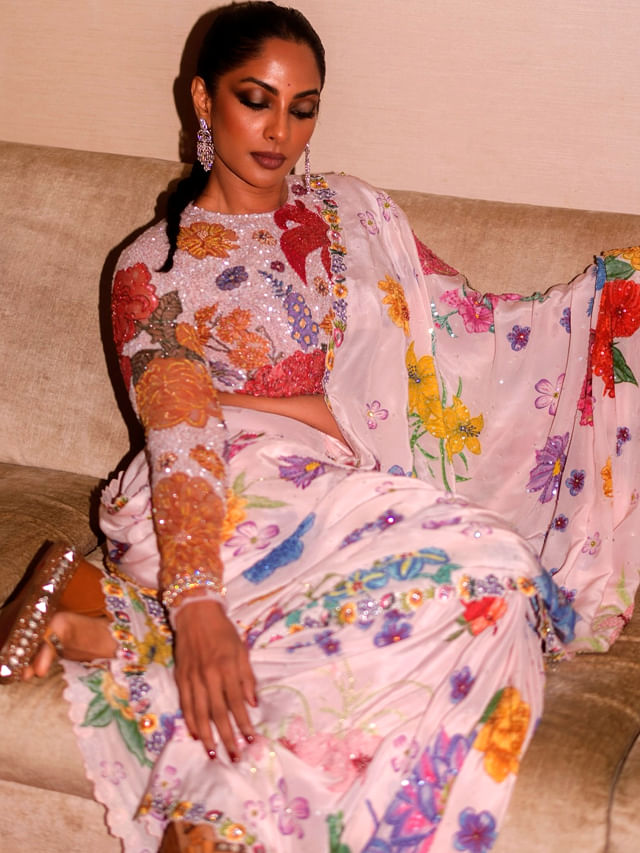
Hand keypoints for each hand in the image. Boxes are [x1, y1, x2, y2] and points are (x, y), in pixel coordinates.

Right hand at [172, 598, 256, 760]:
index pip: (237, 703)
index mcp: (226, 668)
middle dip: (227, 737)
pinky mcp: (180, 679)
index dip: (244, 724)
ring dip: (207, 735)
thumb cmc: (223, 631)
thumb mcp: (242, 650)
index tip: (252, 741)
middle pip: (218, 713)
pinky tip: (196, 734)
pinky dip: (190, 721)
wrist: (196, 614)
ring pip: (199, 713)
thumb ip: (247, 677)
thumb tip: (253, 705)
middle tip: (234, 757)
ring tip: (213, 753)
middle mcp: (209, 676)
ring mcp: (192, 679)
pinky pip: (185, 705)